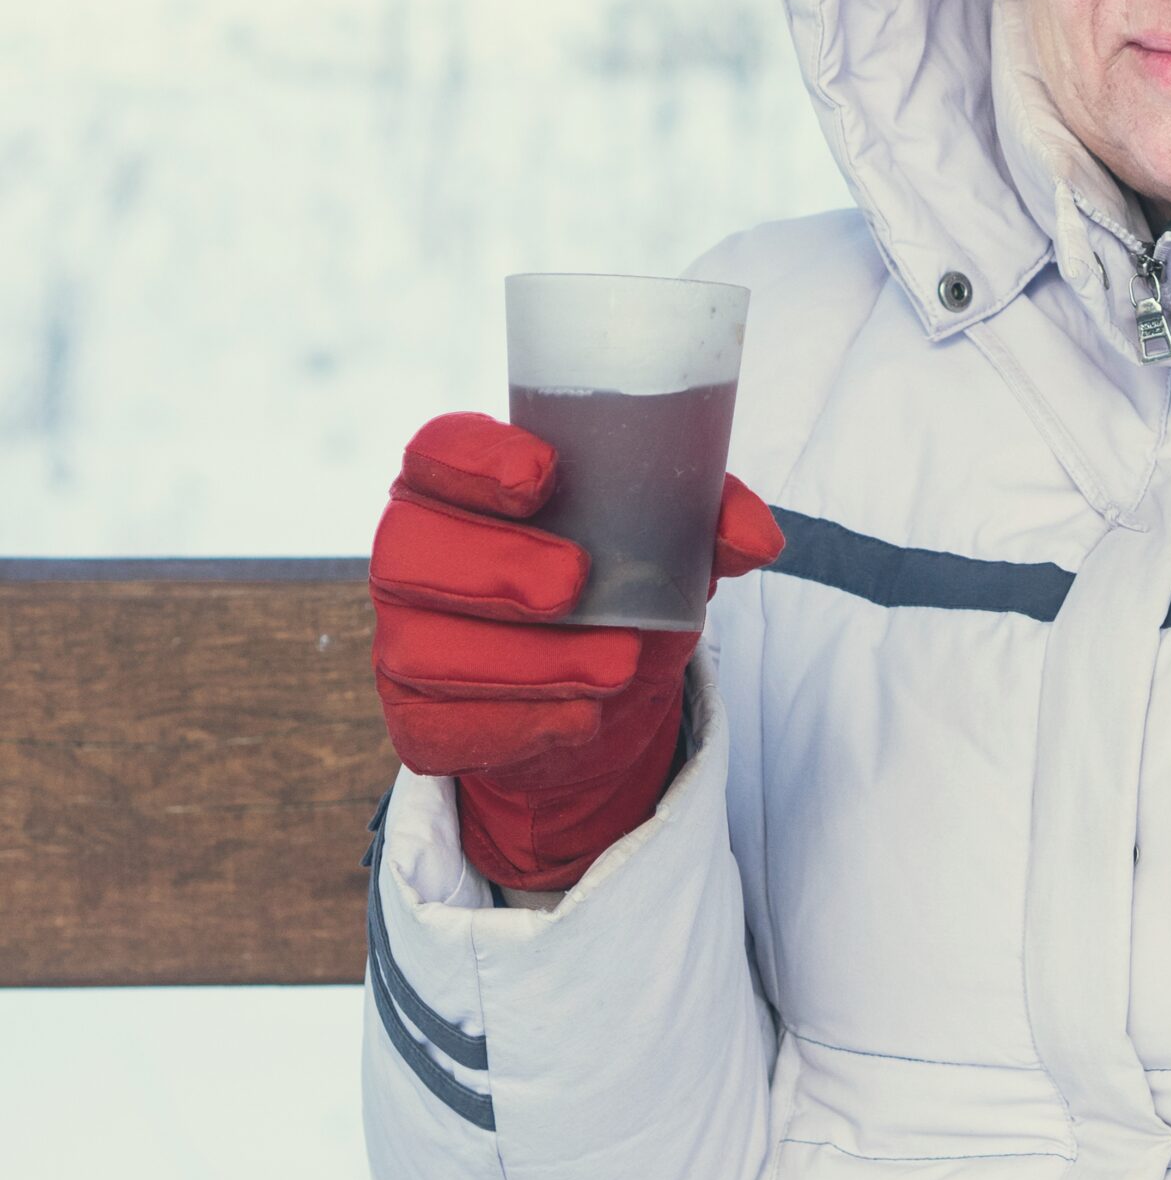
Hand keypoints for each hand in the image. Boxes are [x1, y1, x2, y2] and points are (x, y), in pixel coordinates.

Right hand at [368, 412, 784, 889]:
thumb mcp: (672, 541)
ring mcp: (404, 640)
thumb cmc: (622, 587)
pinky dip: (515, 724)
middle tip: (576, 584)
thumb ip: (711, 518)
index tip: (539, 474)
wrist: (604, 698)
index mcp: (464, 486)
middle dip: (496, 565)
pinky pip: (438, 727)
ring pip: (424, 647)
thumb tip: (757, 537)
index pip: (438, 452)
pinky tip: (577, 718)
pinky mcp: (415, 722)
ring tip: (615, 665)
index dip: (474, 460)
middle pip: (412, 548)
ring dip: (526, 659)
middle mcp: (417, 555)